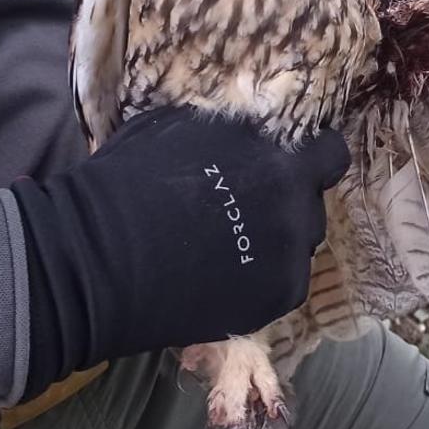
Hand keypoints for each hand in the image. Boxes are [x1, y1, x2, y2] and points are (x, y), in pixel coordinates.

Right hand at [12, 106, 349, 397]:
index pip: (331, 154)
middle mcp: (295, 210)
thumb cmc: (130, 179)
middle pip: (312, 204)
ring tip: (231, 245)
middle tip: (248, 207)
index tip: (287, 162)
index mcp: (279, 162)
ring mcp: (286, 261)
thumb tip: (249, 125)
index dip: (311, 156)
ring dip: (277, 242)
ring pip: (298, 246)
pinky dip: (262, 280)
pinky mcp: (270, 302)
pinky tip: (222, 276)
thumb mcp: (182, 126)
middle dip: (288, 201)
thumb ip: (232, 129)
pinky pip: (282, 284)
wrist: (98, 256)